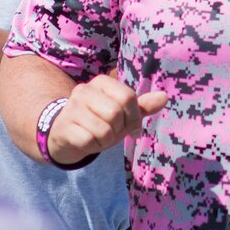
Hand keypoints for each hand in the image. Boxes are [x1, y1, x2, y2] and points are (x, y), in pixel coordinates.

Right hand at [47, 75, 168, 164]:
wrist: (65, 134)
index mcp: (101, 83)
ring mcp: (72, 108)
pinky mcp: (64, 126)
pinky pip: (89, 140)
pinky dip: (93, 147)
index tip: (133, 128)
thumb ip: (142, 106)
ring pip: (103, 129)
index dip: (135, 117)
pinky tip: (87, 142)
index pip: (128, 97)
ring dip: (106, 140)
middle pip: (116, 113)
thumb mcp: (123, 114)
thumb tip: (165, 97)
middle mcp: (84, 90)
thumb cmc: (98, 122)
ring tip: (98, 137)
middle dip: (118, 129)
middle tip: (111, 132)